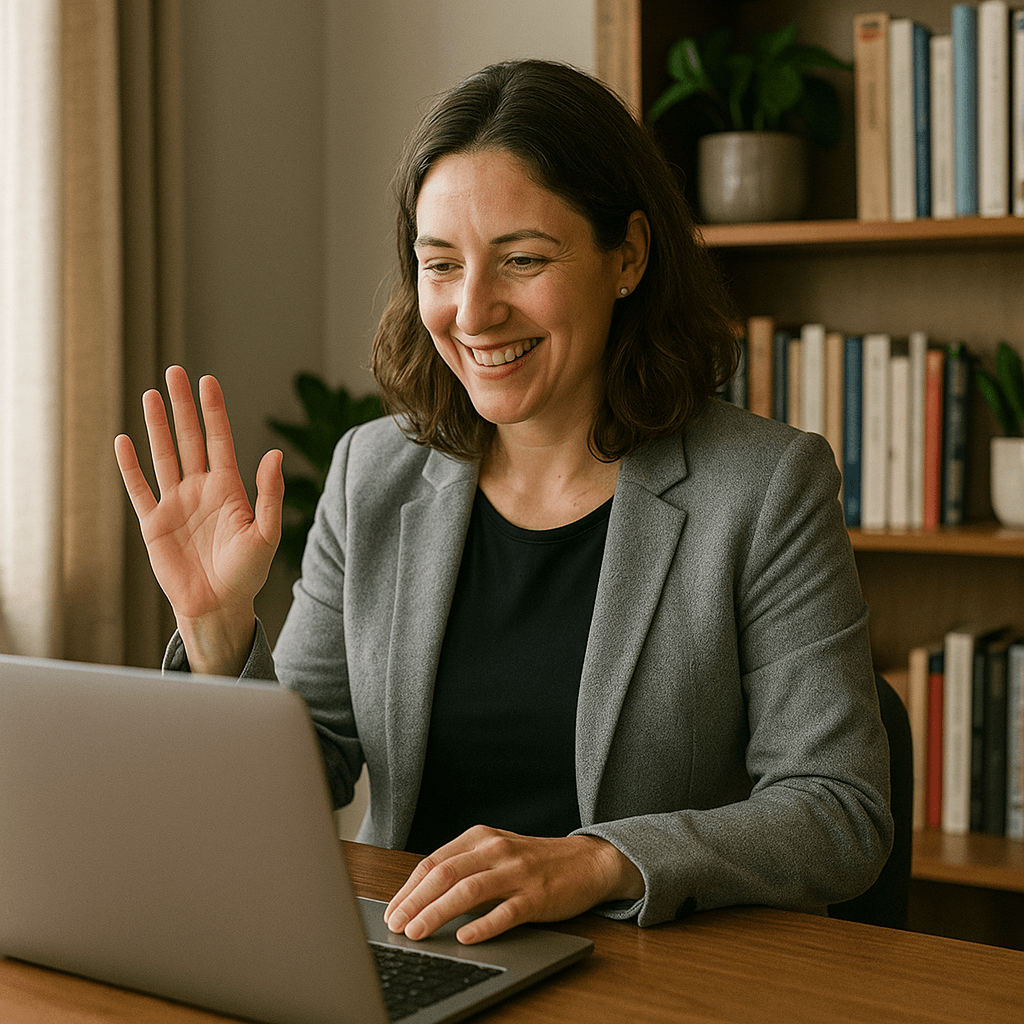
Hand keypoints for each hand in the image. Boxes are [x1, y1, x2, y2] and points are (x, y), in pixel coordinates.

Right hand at [114, 366, 283, 674]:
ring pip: (163, 456)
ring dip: (157, 426)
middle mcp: (200, 490)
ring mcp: (175, 504)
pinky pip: (138, 489)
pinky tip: (124, 440)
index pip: (219, 440)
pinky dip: (129, 466)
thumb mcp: (267, 534)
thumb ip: (270, 495)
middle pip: (189, 439)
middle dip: (182, 406)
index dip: (213, 411)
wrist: (218, 607)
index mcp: (229, 490)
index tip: (208, 380)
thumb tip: (273, 454)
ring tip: (151, 395)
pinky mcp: (153, 524)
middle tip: (175, 372)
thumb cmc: (248, 575)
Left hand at [383, 825, 643, 944]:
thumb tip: (420, 899)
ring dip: (437, 913)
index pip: (434, 862)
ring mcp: (517, 872)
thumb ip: (464, 868)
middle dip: (414, 902)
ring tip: (417, 933)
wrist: (587, 861)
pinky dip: (482, 925)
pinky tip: (464, 936)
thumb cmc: (534, 861)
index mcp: (480, 837)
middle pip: (444, 874)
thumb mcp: (496, 853)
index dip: (408, 888)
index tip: (392, 911)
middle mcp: (496, 849)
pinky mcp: (537, 895)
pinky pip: (505, 912)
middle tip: (396, 926)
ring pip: (468, 891)